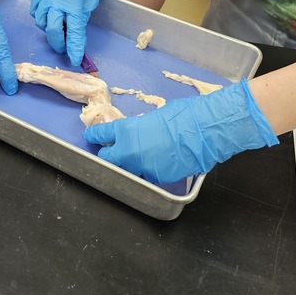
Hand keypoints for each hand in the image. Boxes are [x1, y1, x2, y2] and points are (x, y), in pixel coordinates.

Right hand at [29, 0, 114, 64]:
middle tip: (63, 46)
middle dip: (58, 42)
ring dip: (49, 28)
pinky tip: (50, 13)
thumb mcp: (89, 4)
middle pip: (53, 29)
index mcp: (73, 3)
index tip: (74, 59)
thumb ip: (79, 22)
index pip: (73, 32)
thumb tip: (74, 41)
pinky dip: (42, 16)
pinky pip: (35, 10)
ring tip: (58, 26)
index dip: (74, 48)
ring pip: (40, 21)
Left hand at [83, 80, 277, 183]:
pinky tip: (158, 162)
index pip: (103, 135)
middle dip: (108, 155)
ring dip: (130, 164)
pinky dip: (150, 169)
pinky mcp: (159, 179)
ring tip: (139, 157)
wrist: (205, 132)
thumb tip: (142, 132)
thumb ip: (142, 127)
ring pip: (129, 170)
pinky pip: (149, 175)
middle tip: (109, 151)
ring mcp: (144, 168)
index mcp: (127, 131)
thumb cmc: (183, 115)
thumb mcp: (156, 116)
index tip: (90, 136)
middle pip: (109, 158)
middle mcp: (130, 152)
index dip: (95, 135)